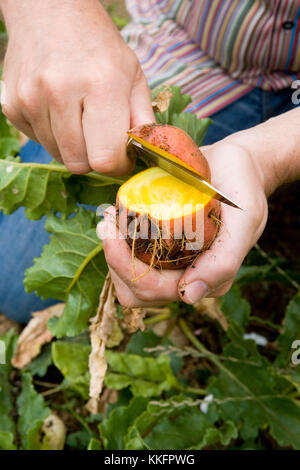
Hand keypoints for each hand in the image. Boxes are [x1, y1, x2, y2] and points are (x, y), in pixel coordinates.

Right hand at [1, 0, 153, 174]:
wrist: (49, 11)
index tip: (122, 157)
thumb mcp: (133, 75)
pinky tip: (59, 109)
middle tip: (102, 137)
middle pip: (79, 164)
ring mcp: (30, 99)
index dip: (118, 166)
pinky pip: (40, 142)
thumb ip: (142, 119)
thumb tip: (146, 155)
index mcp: (100, 85)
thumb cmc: (98, 46)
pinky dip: (53, 135)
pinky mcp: (12, 106)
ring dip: (74, 146)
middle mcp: (60, 92)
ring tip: (79, 116)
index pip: (105, 159)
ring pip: (59, 156)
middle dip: (95, 158)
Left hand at [97, 141, 267, 306]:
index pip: (155, 290)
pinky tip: (116, 215)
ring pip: (127, 279)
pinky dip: (117, 240)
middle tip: (108, 221)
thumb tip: (188, 297)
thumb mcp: (244, 219)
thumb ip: (225, 260)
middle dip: (114, 260)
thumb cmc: (243, 188)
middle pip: (134, 290)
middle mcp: (186, 277)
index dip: (126, 267)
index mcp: (207, 279)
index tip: (113, 229)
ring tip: (111, 217)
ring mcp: (172, 263)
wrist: (235, 166)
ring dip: (113, 251)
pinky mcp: (160, 248)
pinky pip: (130, 258)